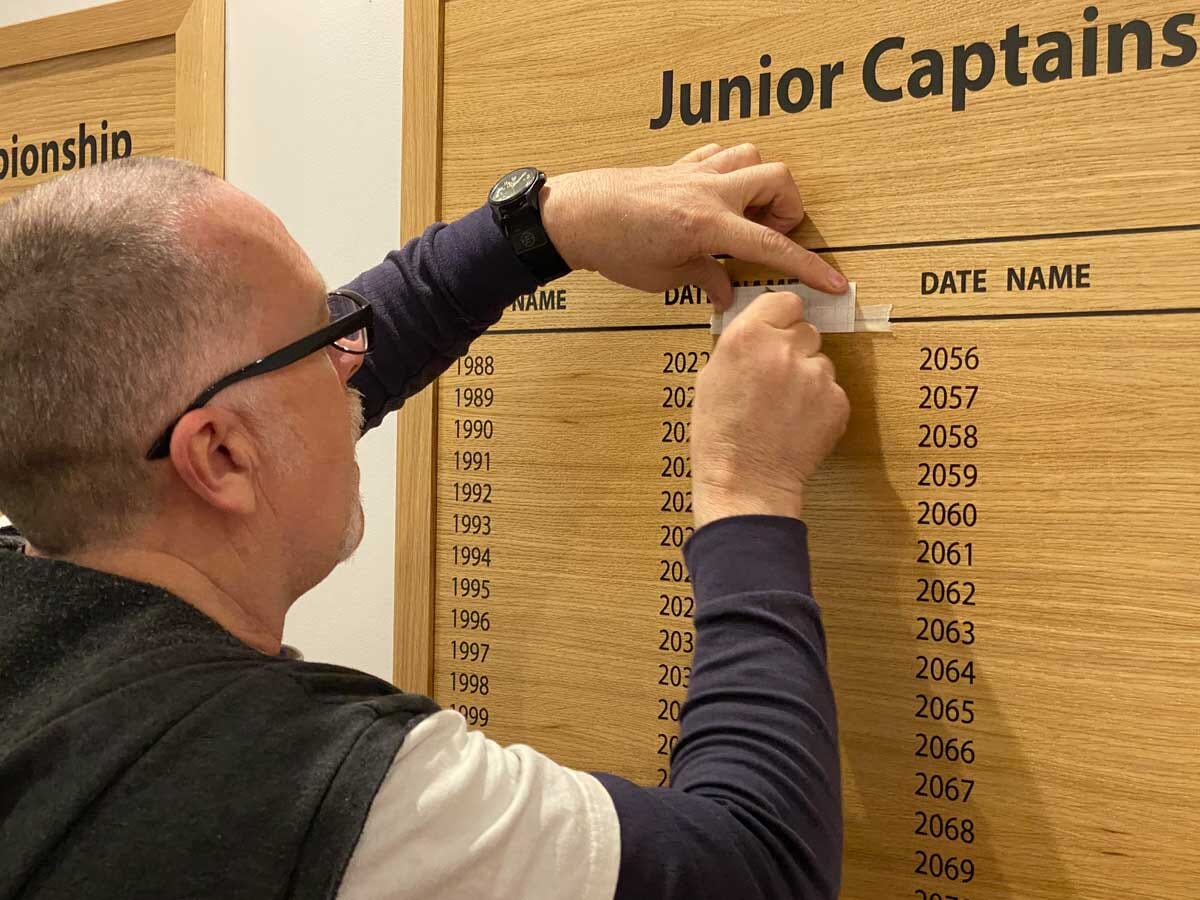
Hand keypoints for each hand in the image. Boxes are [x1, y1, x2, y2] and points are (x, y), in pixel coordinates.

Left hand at [540, 144, 846, 310]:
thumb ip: (704, 279)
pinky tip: (719, 198)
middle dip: (788, 206)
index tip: (833, 283)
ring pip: (750, 155)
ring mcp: (694, 173)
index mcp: (707, 225)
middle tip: (771, 234)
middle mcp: (708, 191)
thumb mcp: (663, 278)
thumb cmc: (613, 248)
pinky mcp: (678, 165)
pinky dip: (729, 171)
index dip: (807, 267)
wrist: (574, 216)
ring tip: (747, 215)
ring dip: (760, 182)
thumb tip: (728, 292)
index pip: (771, 245)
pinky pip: (719, 154)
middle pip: (777, 177)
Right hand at [690, 291, 848, 528]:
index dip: (782, 317)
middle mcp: (784, 349)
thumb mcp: (711, 377)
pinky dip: (821, 404)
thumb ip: (741, 345)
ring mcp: (815, 376)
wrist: (745, 481)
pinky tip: (797, 423)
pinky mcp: (837, 401)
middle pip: (806, 330)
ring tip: (784, 407)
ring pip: (821, 362)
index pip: (785, 300)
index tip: (779, 330)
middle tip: (776, 378)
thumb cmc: (720, 435)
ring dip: (808, 378)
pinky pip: (833, 391)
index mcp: (748, 336)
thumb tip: (761, 332)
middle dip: (795, 349)